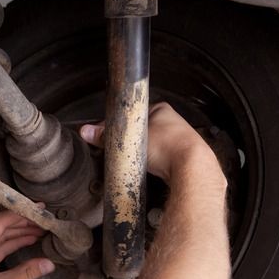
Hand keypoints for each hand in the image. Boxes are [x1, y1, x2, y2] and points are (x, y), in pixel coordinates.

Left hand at [0, 211, 55, 278]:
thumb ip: (26, 273)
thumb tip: (49, 263)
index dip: (20, 213)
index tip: (39, 209)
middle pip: (0, 227)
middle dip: (22, 222)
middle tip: (44, 219)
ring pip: (0, 238)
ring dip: (19, 233)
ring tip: (41, 229)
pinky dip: (12, 245)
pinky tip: (28, 242)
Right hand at [80, 102, 222, 183]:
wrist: (191, 167)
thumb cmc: (168, 146)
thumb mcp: (128, 139)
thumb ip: (105, 135)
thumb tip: (87, 131)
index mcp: (161, 109)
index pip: (132, 113)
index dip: (119, 124)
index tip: (110, 134)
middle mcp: (172, 121)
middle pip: (141, 130)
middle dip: (130, 140)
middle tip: (122, 150)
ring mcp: (177, 140)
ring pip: (151, 146)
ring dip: (142, 153)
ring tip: (135, 160)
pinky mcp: (179, 157)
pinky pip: (159, 159)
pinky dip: (153, 164)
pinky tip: (148, 169)